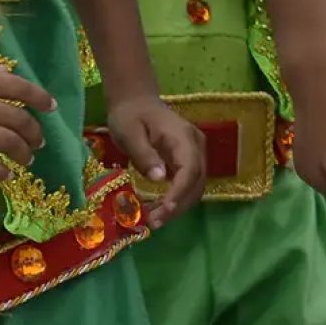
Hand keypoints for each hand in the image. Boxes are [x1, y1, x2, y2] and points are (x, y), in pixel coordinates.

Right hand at [0, 64, 55, 182]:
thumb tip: (4, 76)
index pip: (20, 87)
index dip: (40, 99)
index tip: (51, 108)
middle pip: (19, 120)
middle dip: (34, 133)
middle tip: (36, 142)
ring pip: (8, 143)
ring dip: (22, 153)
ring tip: (26, 159)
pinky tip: (4, 176)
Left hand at [104, 95, 205, 227]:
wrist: (136, 102)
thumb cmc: (130, 115)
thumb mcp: (129, 132)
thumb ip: (144, 154)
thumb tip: (159, 178)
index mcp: (184, 137)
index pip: (189, 170)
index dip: (179, 193)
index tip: (164, 209)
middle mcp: (196, 147)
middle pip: (196, 183)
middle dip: (177, 206)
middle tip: (153, 223)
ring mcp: (195, 154)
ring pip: (194, 187)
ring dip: (177, 206)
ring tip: (153, 220)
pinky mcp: (188, 161)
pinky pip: (187, 184)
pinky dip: (175, 199)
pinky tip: (158, 209)